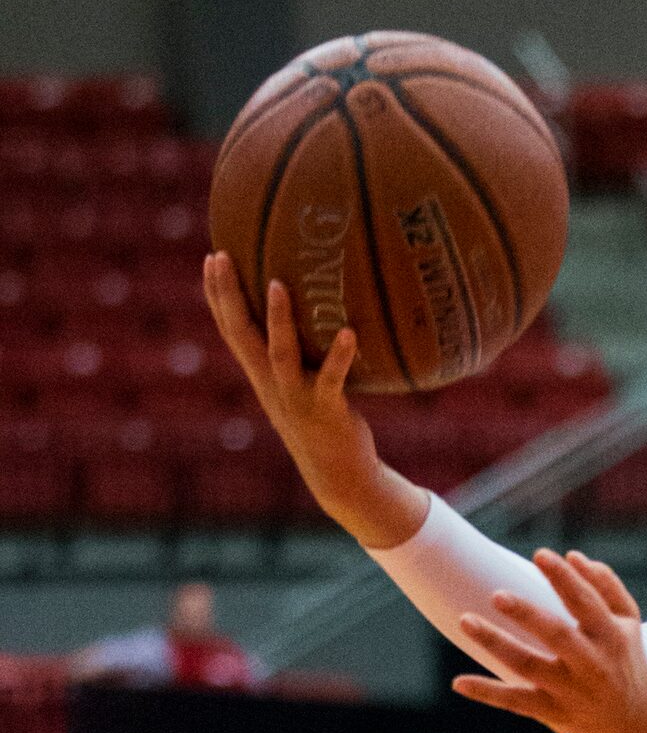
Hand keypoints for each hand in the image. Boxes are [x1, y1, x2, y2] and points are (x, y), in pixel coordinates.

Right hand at [200, 254, 426, 546]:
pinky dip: (339, 356)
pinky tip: (349, 332)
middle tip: (221, 257)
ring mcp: (296, 397)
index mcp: (262, 376)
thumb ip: (302, 356)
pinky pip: (332, 379)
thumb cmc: (325, 424)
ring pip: (281, 354)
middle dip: (228, 296)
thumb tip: (320, 313)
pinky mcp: (327, 410)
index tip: (211, 258)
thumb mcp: (304, 388)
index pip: (231, 330)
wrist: (339, 475)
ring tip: (278, 284)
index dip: (217, 296)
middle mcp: (271, 384)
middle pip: (241, 334)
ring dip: (277, 320)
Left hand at [450, 549, 646, 732]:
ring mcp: (572, 690)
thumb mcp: (629, 622)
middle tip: (496, 594)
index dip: (564, 578)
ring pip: (528, 665)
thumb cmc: (626, 659)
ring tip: (465, 620)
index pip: (586, 602)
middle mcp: (592, 664)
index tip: (540, 555)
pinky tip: (458, 682)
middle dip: (527, 614)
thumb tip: (573, 556)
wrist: (639, 720)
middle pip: (557, 635)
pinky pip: (517, 702)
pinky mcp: (555, 713)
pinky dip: (488, 693)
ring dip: (495, 643)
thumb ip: (607, 586)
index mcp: (611, 636)